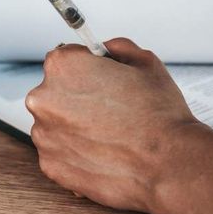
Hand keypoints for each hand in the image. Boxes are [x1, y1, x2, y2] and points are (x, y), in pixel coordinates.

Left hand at [26, 39, 199, 211]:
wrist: (168, 164)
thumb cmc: (159, 115)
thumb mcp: (145, 62)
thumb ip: (116, 48)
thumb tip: (105, 51)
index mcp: (63, 66)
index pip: (66, 58)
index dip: (89, 69)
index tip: (102, 80)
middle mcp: (44, 99)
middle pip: (57, 92)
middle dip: (80, 98)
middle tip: (112, 110)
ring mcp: (44, 136)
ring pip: (57, 124)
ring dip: (77, 127)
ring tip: (112, 135)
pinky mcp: (50, 166)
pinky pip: (60, 153)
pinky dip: (77, 153)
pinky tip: (104, 153)